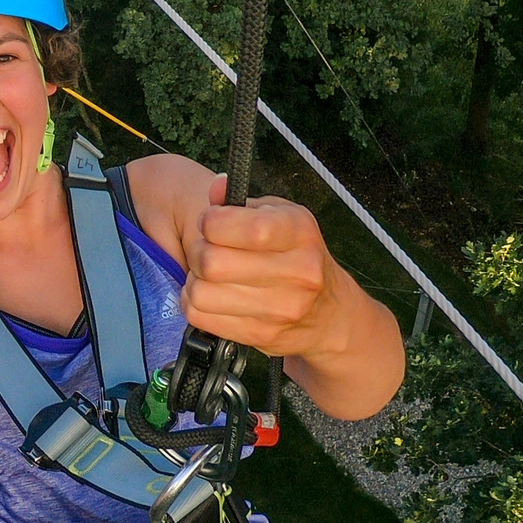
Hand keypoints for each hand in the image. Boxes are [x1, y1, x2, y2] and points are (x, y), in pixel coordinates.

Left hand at [180, 175, 354, 361]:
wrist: (328, 315)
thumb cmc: (297, 255)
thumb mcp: (281, 217)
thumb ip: (242, 202)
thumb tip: (216, 188)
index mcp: (300, 233)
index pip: (249, 229)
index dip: (213, 222)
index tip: (210, 221)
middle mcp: (297, 272)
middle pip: (213, 262)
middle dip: (199, 251)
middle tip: (207, 249)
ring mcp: (280, 309)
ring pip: (201, 293)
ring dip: (195, 280)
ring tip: (209, 274)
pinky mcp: (260, 334)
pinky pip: (200, 316)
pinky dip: (195, 303)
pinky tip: (211, 294)